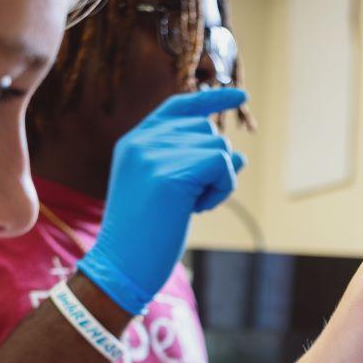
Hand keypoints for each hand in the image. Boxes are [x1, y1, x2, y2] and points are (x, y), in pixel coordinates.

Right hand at [76, 88, 247, 313]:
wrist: (120, 266)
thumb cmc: (145, 235)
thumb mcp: (164, 189)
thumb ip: (190, 163)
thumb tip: (238, 154)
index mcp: (134, 141)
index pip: (179, 106)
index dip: (212, 99)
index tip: (241, 96)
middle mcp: (142, 140)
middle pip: (207, 130)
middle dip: (212, 166)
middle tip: (188, 199)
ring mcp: (154, 153)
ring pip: (219, 147)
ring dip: (219, 181)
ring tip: (189, 205)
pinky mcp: (172, 173)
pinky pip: (222, 164)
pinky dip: (222, 189)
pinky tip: (198, 209)